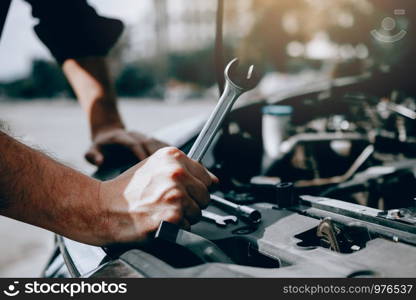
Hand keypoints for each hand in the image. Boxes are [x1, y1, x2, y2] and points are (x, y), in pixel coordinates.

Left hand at [85, 128, 167, 165]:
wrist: (108, 132)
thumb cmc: (100, 146)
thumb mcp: (91, 150)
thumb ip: (92, 155)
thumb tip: (100, 161)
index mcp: (120, 137)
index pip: (134, 144)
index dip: (141, 154)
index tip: (147, 166)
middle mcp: (134, 135)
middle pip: (149, 142)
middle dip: (157, 156)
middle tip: (164, 171)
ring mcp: (143, 136)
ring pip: (158, 142)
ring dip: (166, 154)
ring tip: (175, 167)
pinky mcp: (150, 140)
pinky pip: (163, 144)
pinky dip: (171, 152)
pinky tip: (180, 161)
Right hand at [98, 147, 217, 244]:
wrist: (102, 207)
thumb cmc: (128, 189)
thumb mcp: (155, 167)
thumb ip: (185, 170)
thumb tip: (214, 181)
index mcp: (173, 156)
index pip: (206, 177)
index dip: (195, 188)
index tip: (182, 192)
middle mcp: (176, 173)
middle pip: (205, 196)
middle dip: (191, 203)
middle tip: (167, 203)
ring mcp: (174, 194)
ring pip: (198, 213)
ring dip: (183, 217)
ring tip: (160, 211)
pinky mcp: (171, 216)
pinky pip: (188, 227)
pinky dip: (175, 229)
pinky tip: (158, 221)